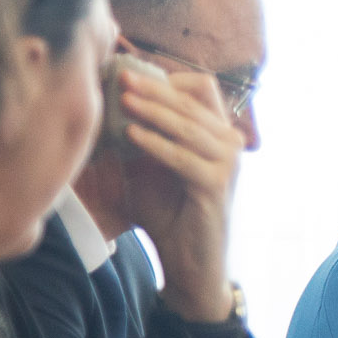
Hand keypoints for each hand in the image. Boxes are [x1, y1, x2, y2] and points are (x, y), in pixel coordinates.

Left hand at [112, 64, 241, 323]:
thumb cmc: (169, 215)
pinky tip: (131, 135)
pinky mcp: (216, 186)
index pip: (202, 88)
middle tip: (121, 76)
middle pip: (194, 100)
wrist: (190, 264)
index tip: (133, 73)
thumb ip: (140, 137)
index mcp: (218, 133)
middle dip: (155, 87)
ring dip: (154, 110)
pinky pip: (182, 156)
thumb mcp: (149, 168)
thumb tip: (107, 104)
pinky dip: (155, 143)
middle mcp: (230, 143)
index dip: (169, 78)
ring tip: (123, 99)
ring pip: (189, 125)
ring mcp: (228, 164)